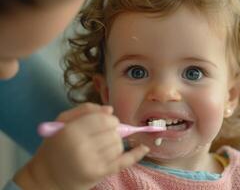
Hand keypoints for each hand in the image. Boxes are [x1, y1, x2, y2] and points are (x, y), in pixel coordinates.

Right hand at [14, 103, 149, 189]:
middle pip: (114, 132)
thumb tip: (110, 110)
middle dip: (112, 131)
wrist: (48, 177)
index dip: (108, 119)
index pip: (104, 119)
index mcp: (71, 131)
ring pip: (118, 145)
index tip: (105, 123)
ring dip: (115, 143)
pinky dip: (136, 154)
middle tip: (101, 136)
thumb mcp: (63, 122)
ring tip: (102, 147)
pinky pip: (124, 162)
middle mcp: (82, 147)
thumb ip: (85, 110)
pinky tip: (144, 148)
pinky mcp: (99, 174)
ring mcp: (92, 162)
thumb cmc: (56, 146)